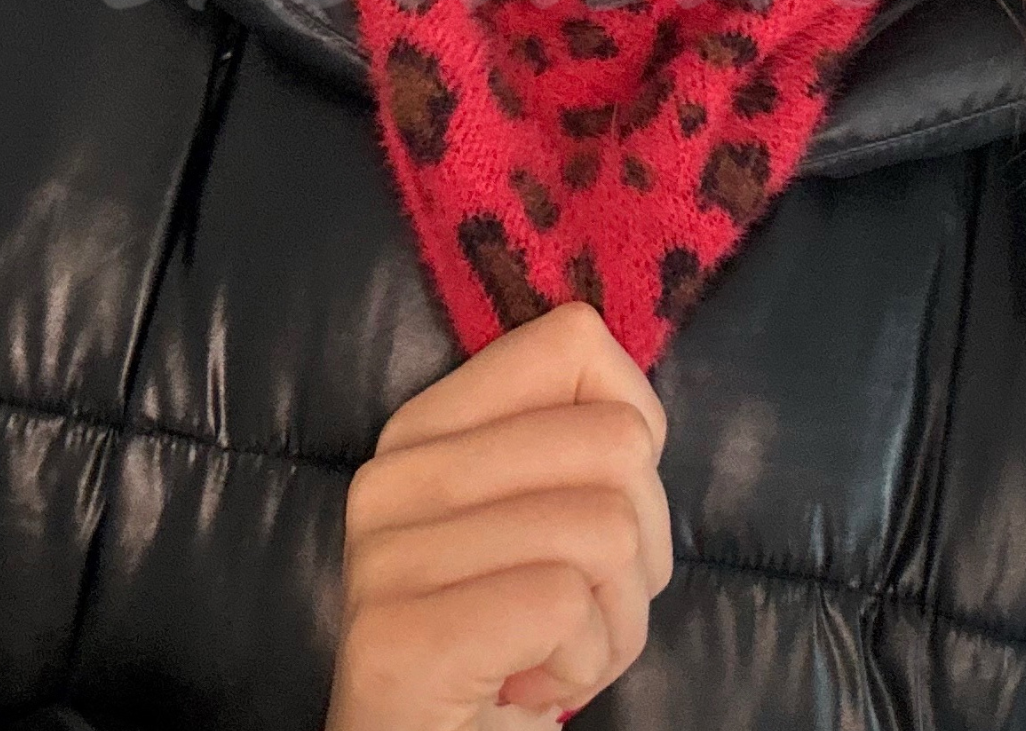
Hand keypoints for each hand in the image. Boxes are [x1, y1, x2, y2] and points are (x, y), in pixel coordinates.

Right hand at [323, 300, 672, 730]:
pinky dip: (581, 663)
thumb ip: (576, 449)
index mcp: (424, 426)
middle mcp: (393, 474)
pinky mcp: (401, 638)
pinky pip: (566, 604)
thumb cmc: (513, 649)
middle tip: (576, 609)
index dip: (633, 430)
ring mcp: (387, 555)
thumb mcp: (545, 525)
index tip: (596, 508)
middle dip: (638, 547)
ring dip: (613, 620)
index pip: (573, 340)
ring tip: (552, 652)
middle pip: (615, 442)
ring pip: (603, 527)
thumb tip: (635, 413)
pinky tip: (527, 685)